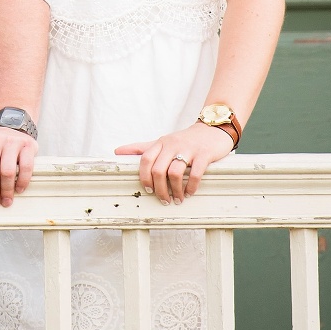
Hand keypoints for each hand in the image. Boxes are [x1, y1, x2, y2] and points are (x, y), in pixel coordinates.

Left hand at [115, 122, 234, 204]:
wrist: (212, 129)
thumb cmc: (184, 140)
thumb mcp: (162, 141)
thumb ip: (142, 148)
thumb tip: (117, 151)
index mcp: (160, 143)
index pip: (145, 160)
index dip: (144, 177)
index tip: (148, 190)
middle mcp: (172, 144)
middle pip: (158, 170)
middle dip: (159, 189)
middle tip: (164, 200)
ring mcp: (188, 149)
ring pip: (174, 173)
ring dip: (175, 191)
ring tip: (177, 199)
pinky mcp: (204, 154)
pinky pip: (194, 173)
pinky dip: (191, 186)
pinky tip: (190, 192)